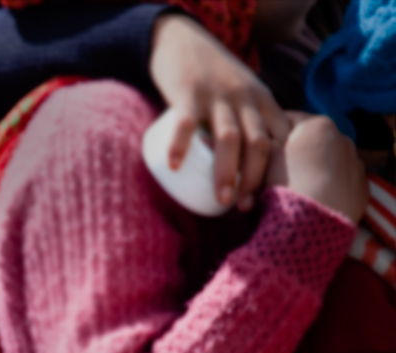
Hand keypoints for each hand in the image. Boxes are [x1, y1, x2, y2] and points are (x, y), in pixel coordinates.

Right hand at [149, 14, 289, 211]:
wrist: (182, 40)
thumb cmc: (214, 76)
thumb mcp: (245, 94)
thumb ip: (254, 122)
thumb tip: (254, 171)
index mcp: (262, 102)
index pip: (281, 140)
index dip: (279, 173)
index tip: (270, 200)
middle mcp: (245, 99)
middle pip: (259, 144)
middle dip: (255, 180)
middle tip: (245, 208)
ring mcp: (217, 95)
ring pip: (229, 138)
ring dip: (227, 172)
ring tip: (222, 200)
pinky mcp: (188, 92)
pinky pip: (186, 123)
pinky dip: (181, 145)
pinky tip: (175, 166)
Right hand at [265, 112, 366, 222]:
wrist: (312, 223)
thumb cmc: (284, 185)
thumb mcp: (264, 157)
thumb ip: (263, 142)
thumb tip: (261, 140)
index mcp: (317, 124)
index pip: (287, 120)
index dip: (268, 134)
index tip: (257, 150)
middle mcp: (342, 138)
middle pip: (310, 141)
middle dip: (295, 153)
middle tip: (274, 172)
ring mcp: (355, 163)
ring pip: (327, 162)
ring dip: (312, 170)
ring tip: (294, 189)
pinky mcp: (360, 188)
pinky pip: (339, 182)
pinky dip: (327, 187)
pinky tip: (312, 200)